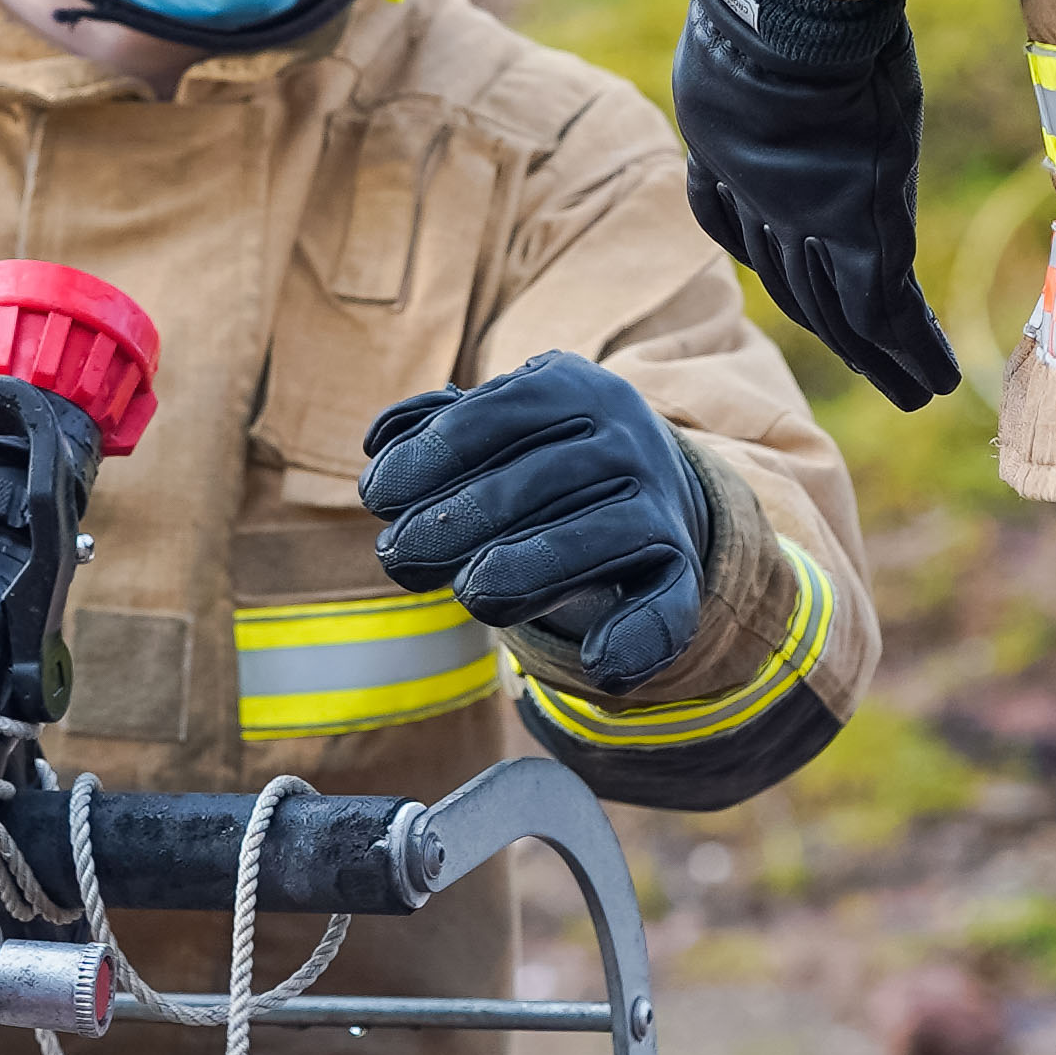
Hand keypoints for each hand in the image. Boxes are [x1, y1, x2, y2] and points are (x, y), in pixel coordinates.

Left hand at [363, 354, 717, 698]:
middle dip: (457, 520)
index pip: (495, 414)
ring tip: (470, 594)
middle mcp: (624, 435)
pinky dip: (638, 635)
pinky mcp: (680, 566)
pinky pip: (669, 602)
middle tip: (396, 556)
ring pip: (598, 536)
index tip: (375, 497)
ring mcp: (659, 501)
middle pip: (537, 480)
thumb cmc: (534, 459)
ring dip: (530, 569)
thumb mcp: (493, 427)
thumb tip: (382, 440)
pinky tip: (600, 668)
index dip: (430, 456)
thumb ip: (434, 429)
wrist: (640, 486)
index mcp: (568, 386)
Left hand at [668, 0, 959, 406]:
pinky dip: (908, 350)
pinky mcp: (857, 232)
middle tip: (854, 358)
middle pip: (789, 276)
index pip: (734, 214)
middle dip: (822, 320)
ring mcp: (805, 218)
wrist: (777, 5)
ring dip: (873, 354)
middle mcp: (757, 192)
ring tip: (908, 389)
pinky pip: (884, 311)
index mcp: (725, 136)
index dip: (758, 246)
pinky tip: (932, 381)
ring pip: (838, 308)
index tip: (774, 266)